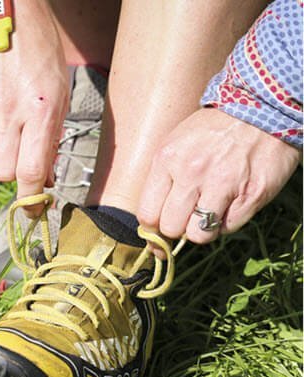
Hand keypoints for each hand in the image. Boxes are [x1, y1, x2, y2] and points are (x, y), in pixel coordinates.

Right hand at [0, 1, 68, 215]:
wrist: (4, 14)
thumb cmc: (38, 52)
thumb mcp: (59, 94)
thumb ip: (51, 139)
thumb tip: (44, 179)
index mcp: (39, 108)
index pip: (31, 171)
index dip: (32, 197)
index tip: (34, 208)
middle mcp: (6, 111)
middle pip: (2, 173)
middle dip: (13, 175)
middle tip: (20, 158)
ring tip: (4, 137)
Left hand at [137, 108, 300, 246]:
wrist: (264, 106)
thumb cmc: (213, 131)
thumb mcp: (176, 144)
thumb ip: (161, 182)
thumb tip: (152, 229)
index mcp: (167, 159)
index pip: (148, 215)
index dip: (153, 228)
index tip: (161, 227)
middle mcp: (192, 172)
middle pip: (172, 228)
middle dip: (178, 228)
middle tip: (188, 215)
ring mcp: (224, 183)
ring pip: (199, 235)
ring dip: (203, 229)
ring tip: (209, 211)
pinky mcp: (252, 194)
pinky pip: (229, 227)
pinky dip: (228, 222)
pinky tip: (231, 202)